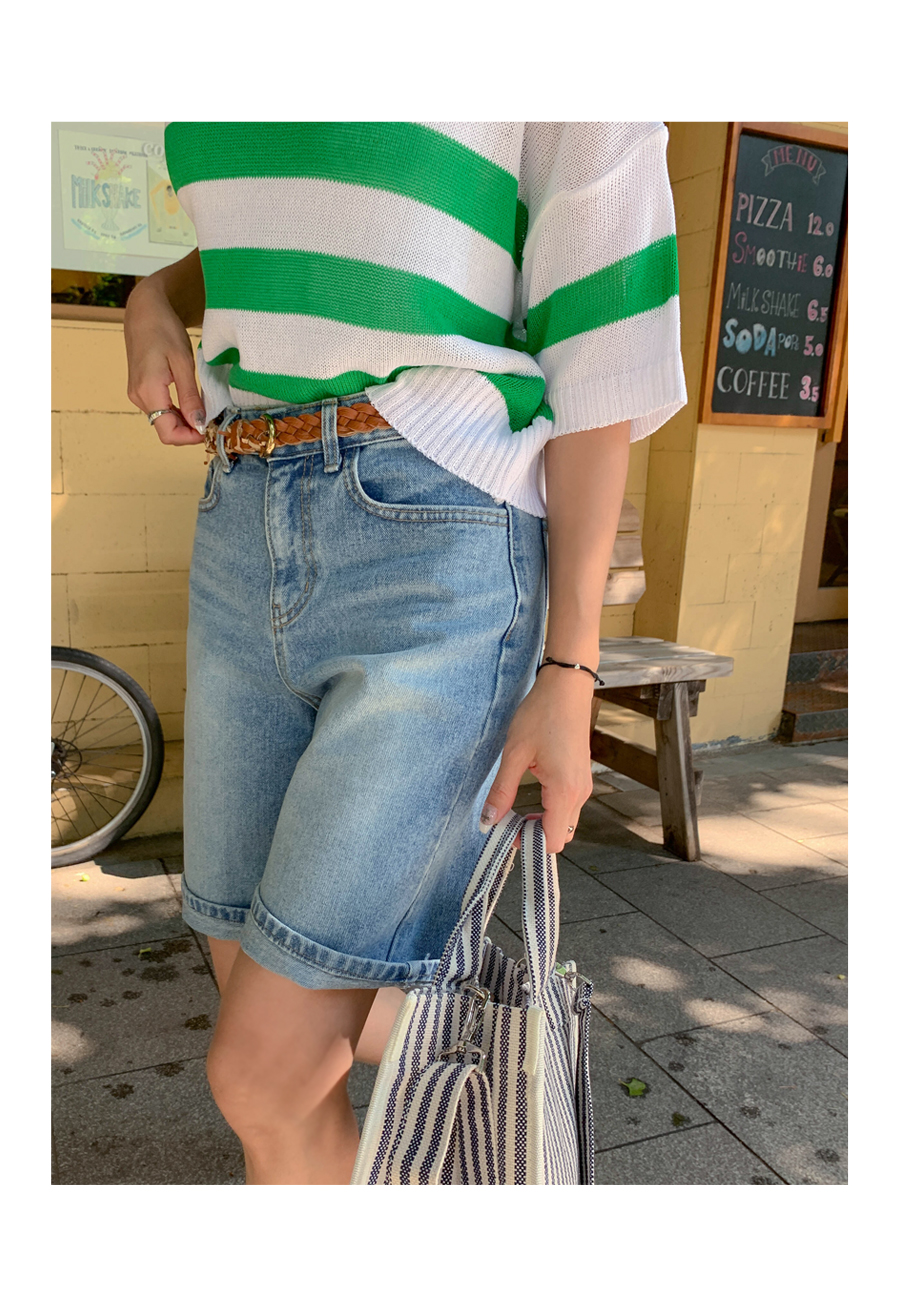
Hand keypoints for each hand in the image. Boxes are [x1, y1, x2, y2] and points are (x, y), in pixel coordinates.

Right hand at [124, 279, 205, 445]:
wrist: (144, 311)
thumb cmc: (164, 329)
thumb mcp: (183, 363)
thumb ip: (190, 397)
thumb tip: (198, 424)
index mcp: (148, 391)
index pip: (168, 433)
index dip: (190, 438)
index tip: (209, 429)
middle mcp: (139, 397)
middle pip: (165, 430)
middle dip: (189, 430)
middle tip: (211, 419)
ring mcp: (137, 394)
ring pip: (163, 421)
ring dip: (184, 421)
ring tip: (203, 408)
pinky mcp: (140, 389)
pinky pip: (160, 410)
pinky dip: (176, 412)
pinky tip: (190, 402)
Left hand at [479, 666, 595, 853]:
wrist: (566, 687)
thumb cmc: (542, 714)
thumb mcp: (515, 753)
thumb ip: (502, 791)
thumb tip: (488, 821)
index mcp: (564, 791)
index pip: (553, 841)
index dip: (529, 844)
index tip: (506, 833)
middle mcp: (580, 793)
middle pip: (561, 836)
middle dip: (534, 836)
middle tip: (508, 821)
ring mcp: (583, 785)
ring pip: (565, 822)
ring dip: (542, 823)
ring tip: (516, 809)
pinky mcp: (580, 776)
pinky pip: (568, 807)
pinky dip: (550, 811)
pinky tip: (531, 796)